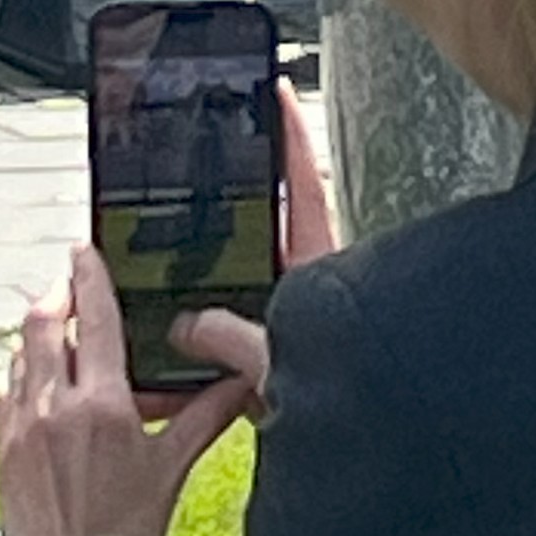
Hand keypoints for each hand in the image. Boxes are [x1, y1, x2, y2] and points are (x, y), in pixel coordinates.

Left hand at [0, 243, 254, 535]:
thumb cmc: (125, 532)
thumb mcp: (172, 466)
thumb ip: (207, 414)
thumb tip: (243, 382)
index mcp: (103, 403)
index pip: (95, 315)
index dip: (88, 275)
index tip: (85, 251)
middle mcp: (56, 408)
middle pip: (43, 324)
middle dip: (56, 297)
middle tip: (68, 287)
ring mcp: (22, 431)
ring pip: (20, 358)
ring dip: (38, 341)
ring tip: (57, 340)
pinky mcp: (2, 455)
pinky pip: (3, 399)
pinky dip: (19, 384)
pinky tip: (36, 394)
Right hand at [168, 82, 337, 396]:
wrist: (362, 442)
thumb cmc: (344, 397)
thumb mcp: (273, 357)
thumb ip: (226, 335)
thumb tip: (187, 324)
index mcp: (319, 265)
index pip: (306, 183)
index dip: (292, 137)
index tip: (280, 93)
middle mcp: (314, 284)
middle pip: (272, 228)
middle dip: (235, 211)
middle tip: (201, 183)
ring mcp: (302, 316)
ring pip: (251, 284)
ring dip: (216, 284)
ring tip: (173, 275)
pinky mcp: (288, 353)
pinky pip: (239, 335)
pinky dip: (211, 342)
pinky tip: (179, 352)